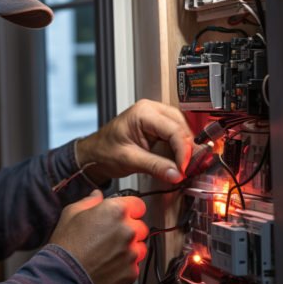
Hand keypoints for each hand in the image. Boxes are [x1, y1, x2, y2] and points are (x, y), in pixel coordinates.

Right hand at [50, 191, 148, 283]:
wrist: (64, 277)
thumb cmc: (66, 247)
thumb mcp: (70, 214)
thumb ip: (89, 201)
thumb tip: (97, 196)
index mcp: (115, 211)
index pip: (138, 204)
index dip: (130, 209)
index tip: (125, 214)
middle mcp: (128, 230)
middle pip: (140, 226)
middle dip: (129, 230)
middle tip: (110, 236)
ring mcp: (132, 253)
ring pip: (140, 247)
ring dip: (129, 248)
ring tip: (108, 252)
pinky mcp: (131, 272)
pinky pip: (134, 265)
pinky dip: (125, 266)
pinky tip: (108, 265)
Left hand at [76, 99, 193, 183]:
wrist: (93, 154)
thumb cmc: (103, 151)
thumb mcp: (129, 160)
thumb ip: (155, 166)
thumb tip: (177, 174)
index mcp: (143, 112)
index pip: (173, 130)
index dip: (183, 151)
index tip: (184, 168)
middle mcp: (151, 110)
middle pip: (181, 126)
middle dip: (187, 149)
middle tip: (189, 168)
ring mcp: (155, 116)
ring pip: (181, 129)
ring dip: (186, 148)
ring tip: (186, 166)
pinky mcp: (156, 126)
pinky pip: (175, 134)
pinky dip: (180, 148)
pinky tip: (181, 160)